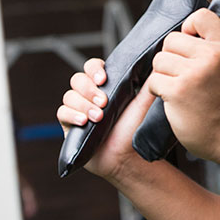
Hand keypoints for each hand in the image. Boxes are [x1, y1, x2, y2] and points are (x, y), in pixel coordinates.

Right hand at [56, 58, 157, 180]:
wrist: (126, 156)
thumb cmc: (133, 129)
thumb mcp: (142, 103)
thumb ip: (148, 83)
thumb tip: (156, 63)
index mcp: (104, 85)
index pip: (92, 67)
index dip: (94, 69)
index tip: (103, 79)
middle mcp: (88, 94)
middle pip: (78, 79)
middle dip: (89, 89)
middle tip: (104, 102)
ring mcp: (77, 108)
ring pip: (69, 96)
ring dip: (84, 105)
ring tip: (98, 117)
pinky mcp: (69, 124)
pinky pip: (62, 113)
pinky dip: (72, 115)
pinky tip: (83, 122)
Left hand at [148, 8, 219, 161]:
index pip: (200, 16)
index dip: (189, 28)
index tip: (191, 44)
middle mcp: (211, 57)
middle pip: (171, 40)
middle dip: (173, 57)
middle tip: (185, 74)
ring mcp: (193, 74)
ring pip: (159, 59)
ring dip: (164, 74)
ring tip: (180, 86)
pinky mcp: (177, 91)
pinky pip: (154, 80)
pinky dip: (158, 90)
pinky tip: (173, 98)